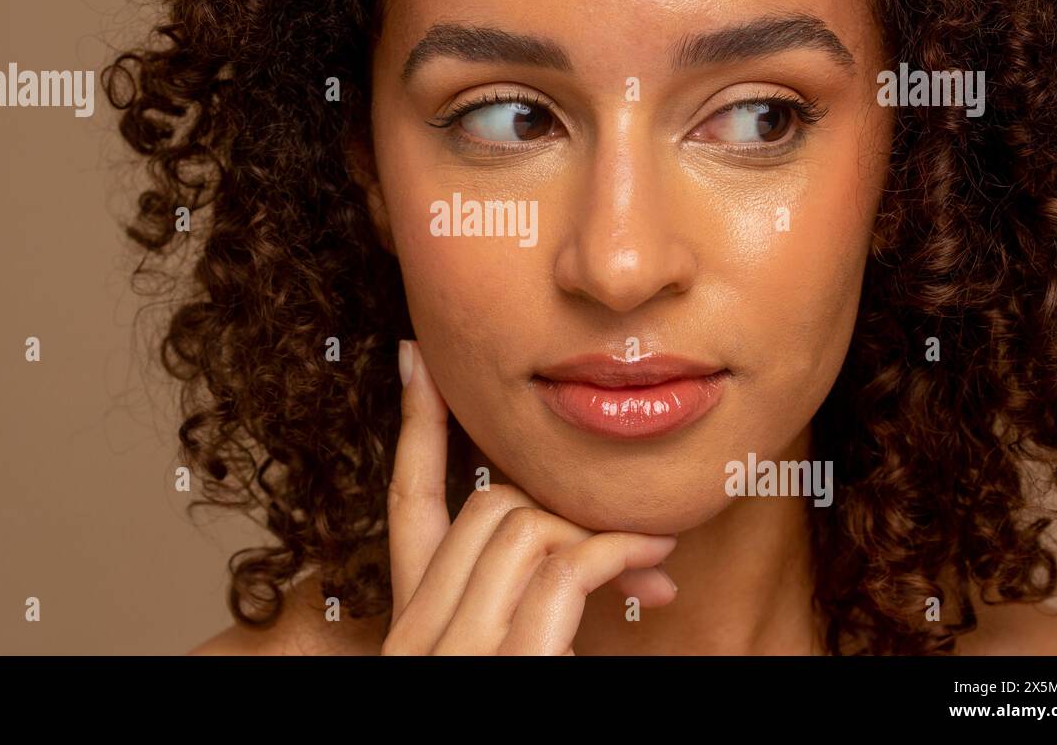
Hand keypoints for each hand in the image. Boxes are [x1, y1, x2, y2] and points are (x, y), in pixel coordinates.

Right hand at [382, 339, 679, 654]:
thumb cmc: (536, 702)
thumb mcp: (520, 642)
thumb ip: (523, 589)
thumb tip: (582, 536)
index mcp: (415, 622)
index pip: (406, 501)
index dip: (414, 422)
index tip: (416, 353)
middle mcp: (415, 636)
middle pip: (484, 505)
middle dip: (560, 501)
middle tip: (626, 526)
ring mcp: (450, 652)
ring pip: (522, 525)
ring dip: (597, 531)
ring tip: (648, 552)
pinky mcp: (503, 664)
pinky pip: (564, 570)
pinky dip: (617, 555)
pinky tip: (650, 566)